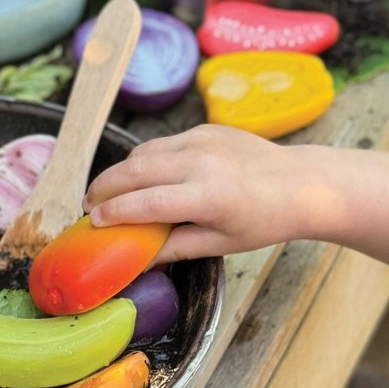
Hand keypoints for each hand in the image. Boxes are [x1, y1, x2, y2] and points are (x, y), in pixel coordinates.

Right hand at [82, 125, 323, 263]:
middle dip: (104, 186)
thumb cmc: (263, 221)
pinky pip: (163, 144)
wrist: (301, 183)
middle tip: (87, 205)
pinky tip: (139, 178)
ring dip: (120, 172)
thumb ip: (176, 247)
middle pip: (135, 170)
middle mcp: (201, 162)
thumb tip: (138, 259)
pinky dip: (144, 161)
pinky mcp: (205, 129)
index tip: (94, 223)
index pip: (146, 203)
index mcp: (208, 196)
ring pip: (144, 152)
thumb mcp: (220, 244)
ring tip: (105, 192)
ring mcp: (203, 140)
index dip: (115, 213)